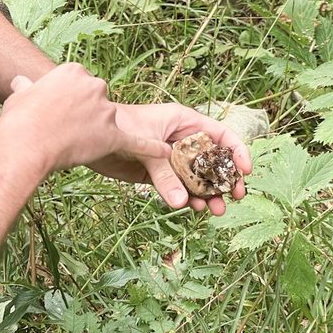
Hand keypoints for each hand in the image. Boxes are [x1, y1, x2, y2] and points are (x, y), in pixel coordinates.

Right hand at [0, 64, 170, 177]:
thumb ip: (26, 88)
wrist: (26, 142)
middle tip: (65, 130)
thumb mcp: (20, 96)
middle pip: (98, 100)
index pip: (80, 84)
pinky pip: (138, 142)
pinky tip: (165, 150)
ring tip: (73, 145)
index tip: (58, 113)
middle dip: (86, 114)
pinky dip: (152, 147)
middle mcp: (94, 85)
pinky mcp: (113, 135)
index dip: (69, 102)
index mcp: (74, 71)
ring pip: (110, 121)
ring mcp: (106, 110)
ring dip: (97, 132)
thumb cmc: (18, 121)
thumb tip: (21, 82)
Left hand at [89, 103, 251, 215]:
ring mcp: (172, 159)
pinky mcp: (159, 175)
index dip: (237, 151)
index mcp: (185, 122)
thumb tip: (181, 202)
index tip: (244, 172)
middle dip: (225, 179)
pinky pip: (179, 188)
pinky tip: (192, 207)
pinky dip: (187, 198)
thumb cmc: (117, 127)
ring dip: (208, 194)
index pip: (221, 135)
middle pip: (214, 161)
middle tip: (234, 197)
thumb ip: (164, 175)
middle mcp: (183, 140)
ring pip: (198, 178)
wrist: (88, 137)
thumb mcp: (145, 148)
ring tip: (215, 210)